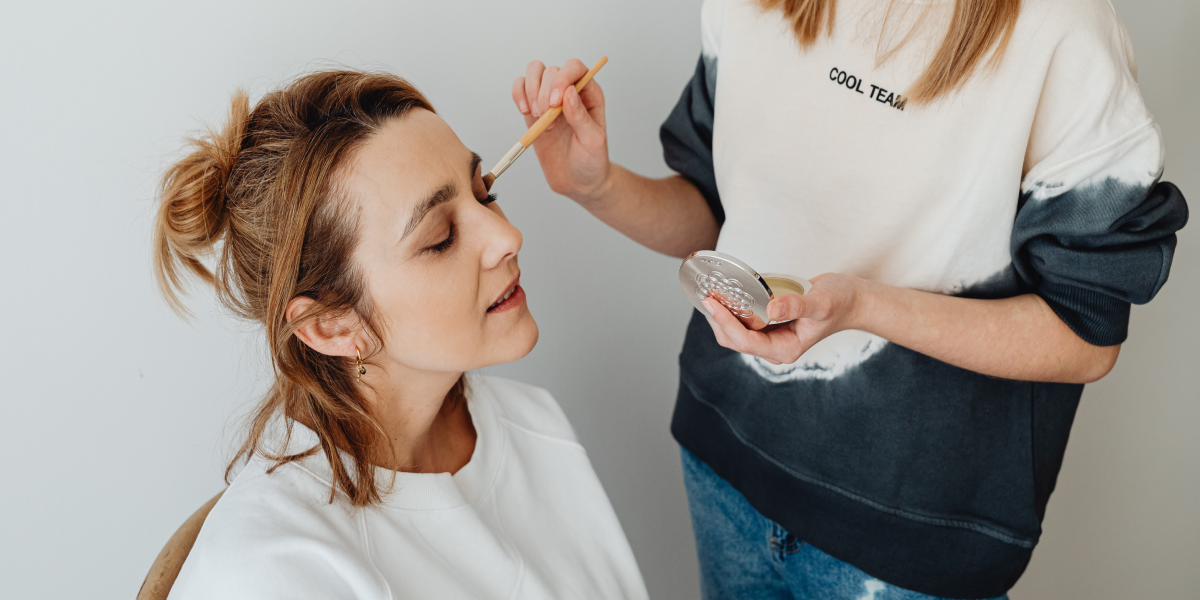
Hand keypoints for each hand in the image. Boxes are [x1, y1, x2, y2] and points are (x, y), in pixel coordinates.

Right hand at [512, 59, 609, 202]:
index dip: (562, 78)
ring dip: (530, 91)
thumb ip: (581, 117)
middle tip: (547, 119)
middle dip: (544, 93)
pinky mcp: (533, 109)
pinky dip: (518, 94)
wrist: (577, 180)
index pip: (574, 67)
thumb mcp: (593, 141)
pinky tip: (524, 111)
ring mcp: (549, 98)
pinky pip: (520, 88)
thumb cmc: (591, 161)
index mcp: (590, 93)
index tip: (554, 102)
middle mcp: (570, 90)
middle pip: (551, 70)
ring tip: (537, 116)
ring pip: (534, 71)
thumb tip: (568, 92)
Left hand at [701, 273, 865, 364]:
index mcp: (784, 349)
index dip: (726, 323)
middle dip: (717, 320)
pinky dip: (732, 307)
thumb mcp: (822, 302)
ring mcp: (771, 336)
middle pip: (734, 339)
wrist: (853, 300)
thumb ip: (798, 306)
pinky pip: (744, 319)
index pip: (745, 342)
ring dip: (721, 314)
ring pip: (735, 330)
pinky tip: (725, 292)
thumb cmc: (841, 302)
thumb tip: (772, 309)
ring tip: (709, 292)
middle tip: (704, 294)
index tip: (711, 302)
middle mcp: (774, 346)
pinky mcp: (769, 324)